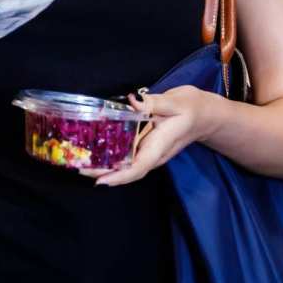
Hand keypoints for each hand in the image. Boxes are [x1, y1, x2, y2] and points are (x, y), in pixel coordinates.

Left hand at [80, 86, 216, 187]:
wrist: (204, 114)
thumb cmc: (192, 108)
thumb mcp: (176, 102)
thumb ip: (155, 103)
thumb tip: (134, 101)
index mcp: (160, 146)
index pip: (138, 168)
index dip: (119, 177)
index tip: (100, 181)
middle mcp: (153, 154)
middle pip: (127, 171)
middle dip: (103, 173)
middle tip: (79, 167)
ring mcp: (149, 152)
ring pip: (125, 166)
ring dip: (104, 167)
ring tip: (80, 163)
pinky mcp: (145, 146)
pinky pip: (126, 157)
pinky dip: (110, 157)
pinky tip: (94, 152)